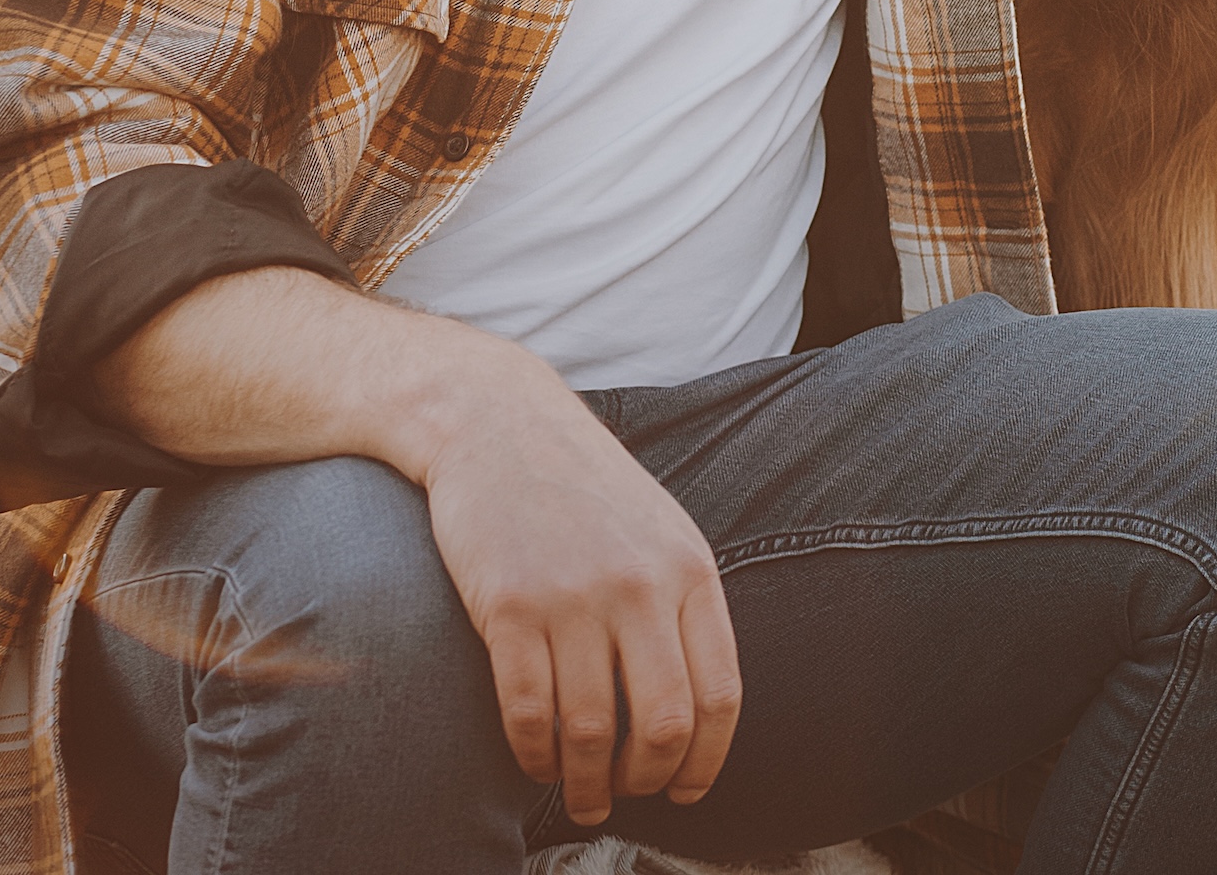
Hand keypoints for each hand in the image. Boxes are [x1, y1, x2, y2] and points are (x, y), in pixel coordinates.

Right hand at [89, 268, 742, 829]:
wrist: (497, 421)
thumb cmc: (580, 486)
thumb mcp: (658, 530)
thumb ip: (683, 607)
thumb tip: (699, 713)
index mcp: (689, 568)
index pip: (719, 696)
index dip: (705, 761)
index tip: (685, 789)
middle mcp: (640, 585)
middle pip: (661, 726)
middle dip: (645, 780)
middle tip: (625, 794)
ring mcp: (574, 595)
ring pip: (591, 734)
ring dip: (585, 784)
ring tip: (579, 793)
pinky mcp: (508, 605)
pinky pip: (529, 715)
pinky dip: (533, 756)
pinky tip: (534, 759)